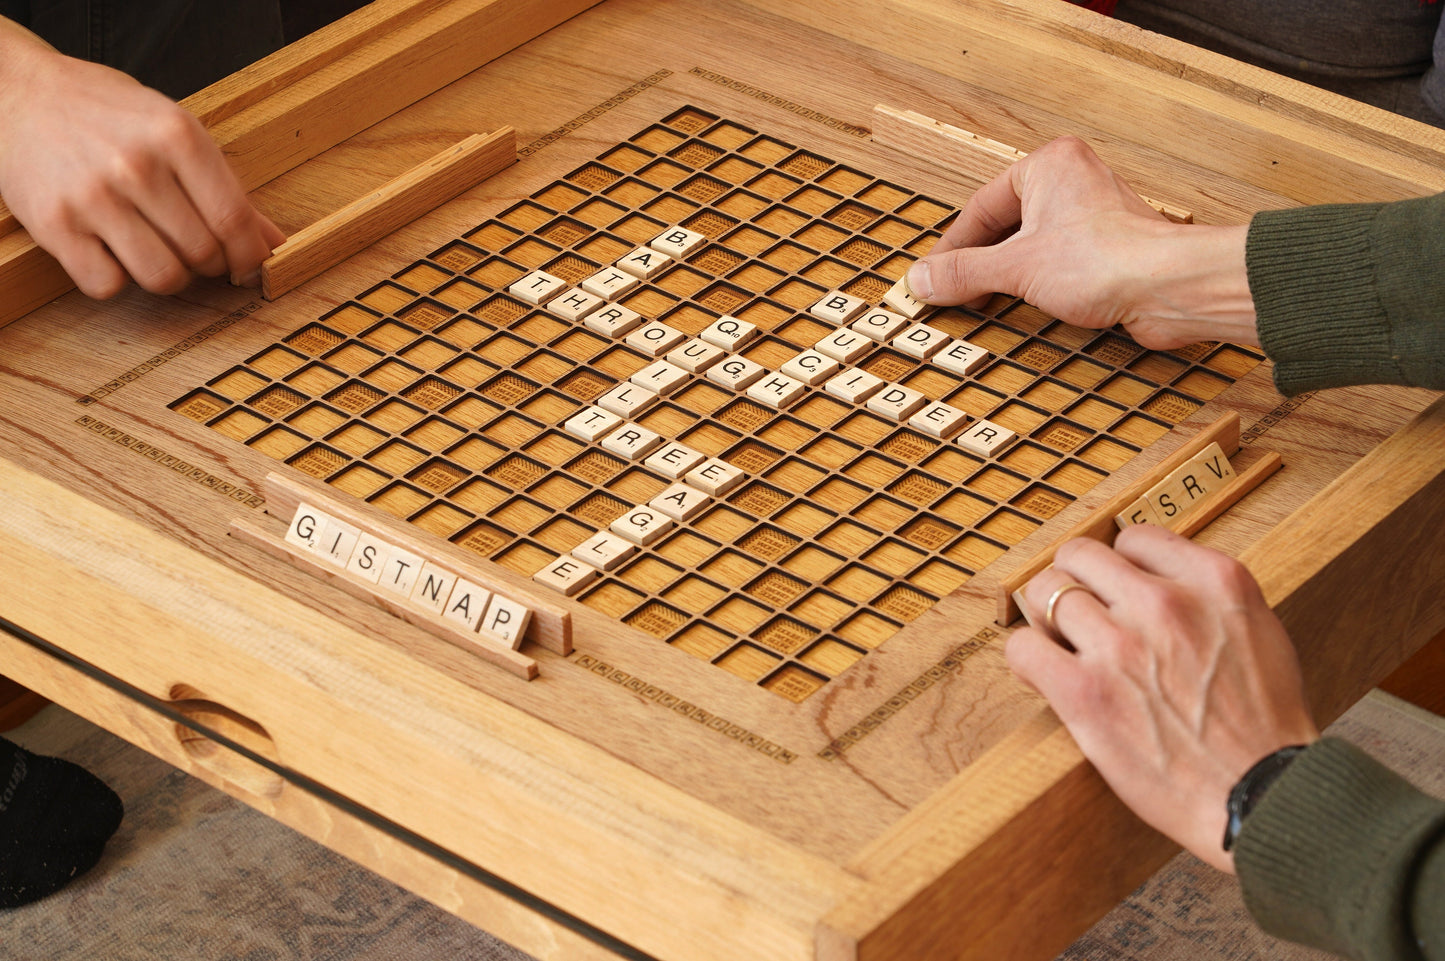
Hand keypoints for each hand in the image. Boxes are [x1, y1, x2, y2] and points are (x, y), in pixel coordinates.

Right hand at [0, 27, 284, 298]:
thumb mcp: (174, 130)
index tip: (248, 266)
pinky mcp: (55, 225)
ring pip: (162, 278)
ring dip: (166, 276)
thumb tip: (277, 244)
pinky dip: (116, 279)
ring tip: (153, 249)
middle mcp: (137, 165)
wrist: (15, 94)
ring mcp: (93, 196)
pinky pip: (108, 285)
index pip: (234, 220)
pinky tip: (110, 250)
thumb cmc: (105, 115)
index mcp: (177, 135)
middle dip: (207, 263)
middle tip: (190, 248)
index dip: (249, 256)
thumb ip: (227, 187)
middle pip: (203, 254)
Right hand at [906, 136, 1258, 350]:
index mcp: (1048, 165)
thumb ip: (963, 273)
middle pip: (1005, 226)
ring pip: (1030, 245)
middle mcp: (1072, 182)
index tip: (932, 277)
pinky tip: (1022, 305)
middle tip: (951, 291)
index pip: (981, 207)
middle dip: (978, 263)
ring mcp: (1092, 216)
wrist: (1170, 287)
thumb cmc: (1108, 259)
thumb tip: (923, 280)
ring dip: (1005, 276)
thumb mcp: (1015, 268)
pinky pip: (1055, 262)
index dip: (952, 248)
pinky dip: (1034, 284)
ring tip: (981, 301)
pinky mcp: (1107, 249)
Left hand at [1008, 525, 1319, 872]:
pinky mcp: (1085, 692)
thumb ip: (1207, 594)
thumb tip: (1152, 576)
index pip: (1134, 536)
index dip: (1120, 564)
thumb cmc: (1264, 726)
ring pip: (1046, 592)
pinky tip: (1044, 673)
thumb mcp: (1259, 630)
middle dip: (1075, 581)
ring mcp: (1122, 646)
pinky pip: (1023, 646)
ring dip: (1047, 617)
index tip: (1117, 589)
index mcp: (1215, 581)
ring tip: (1061, 643)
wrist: (1262, 796)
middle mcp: (1165, 603)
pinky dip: (1026, 656)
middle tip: (1079, 612)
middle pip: (1080, 554)